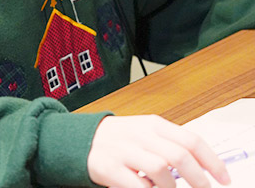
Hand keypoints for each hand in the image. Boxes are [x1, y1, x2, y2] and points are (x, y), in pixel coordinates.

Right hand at [87, 115, 230, 187]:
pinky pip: (137, 185)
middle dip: (198, 180)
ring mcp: (124, 150)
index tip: (224, 178)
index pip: (191, 140)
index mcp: (153, 124)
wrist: (81, 139)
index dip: (212, 161)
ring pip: (160, 170)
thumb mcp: (146, 132)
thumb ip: (170, 144)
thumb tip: (201, 165)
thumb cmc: (119, 138)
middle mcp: (140, 134)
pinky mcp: (109, 167)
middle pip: (179, 156)